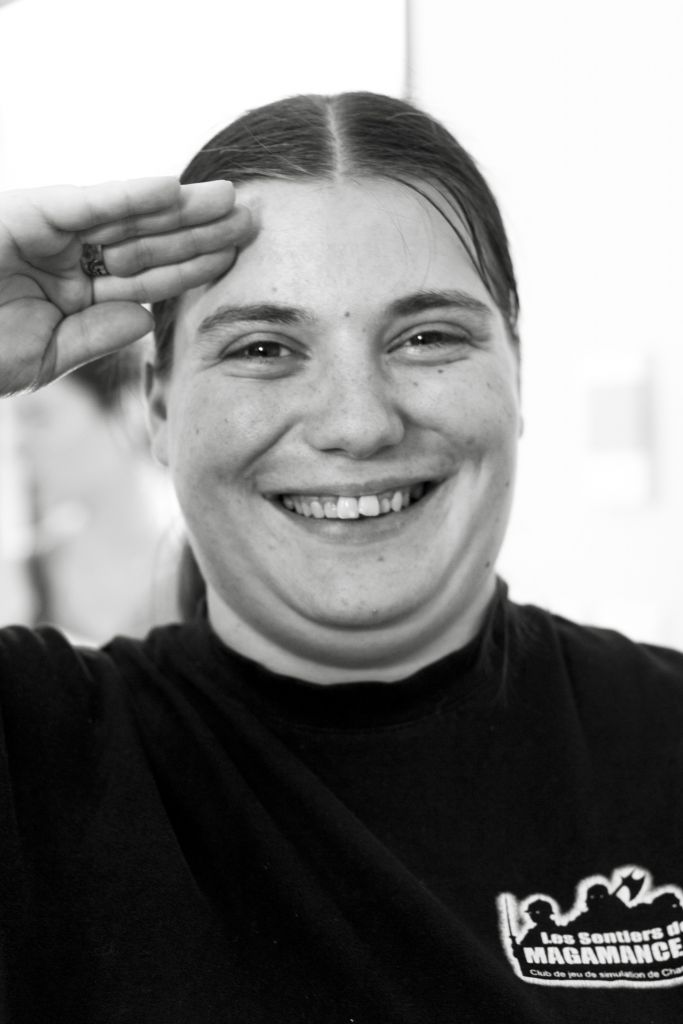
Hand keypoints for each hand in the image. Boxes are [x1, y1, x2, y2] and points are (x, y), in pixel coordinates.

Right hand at [0, 177, 250, 393]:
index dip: (191, 267)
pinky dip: (126, 197)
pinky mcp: (27, 213)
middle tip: (253, 218)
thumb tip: (147, 319)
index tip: (237, 261)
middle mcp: (68, 257)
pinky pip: (85, 204)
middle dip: (199, 231)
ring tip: (227, 199)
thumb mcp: (44, 357)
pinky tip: (171, 190)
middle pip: (148, 243)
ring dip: (178, 208)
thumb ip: (95, 336)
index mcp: (76, 292)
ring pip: (126, 220)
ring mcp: (50, 233)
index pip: (146, 279)